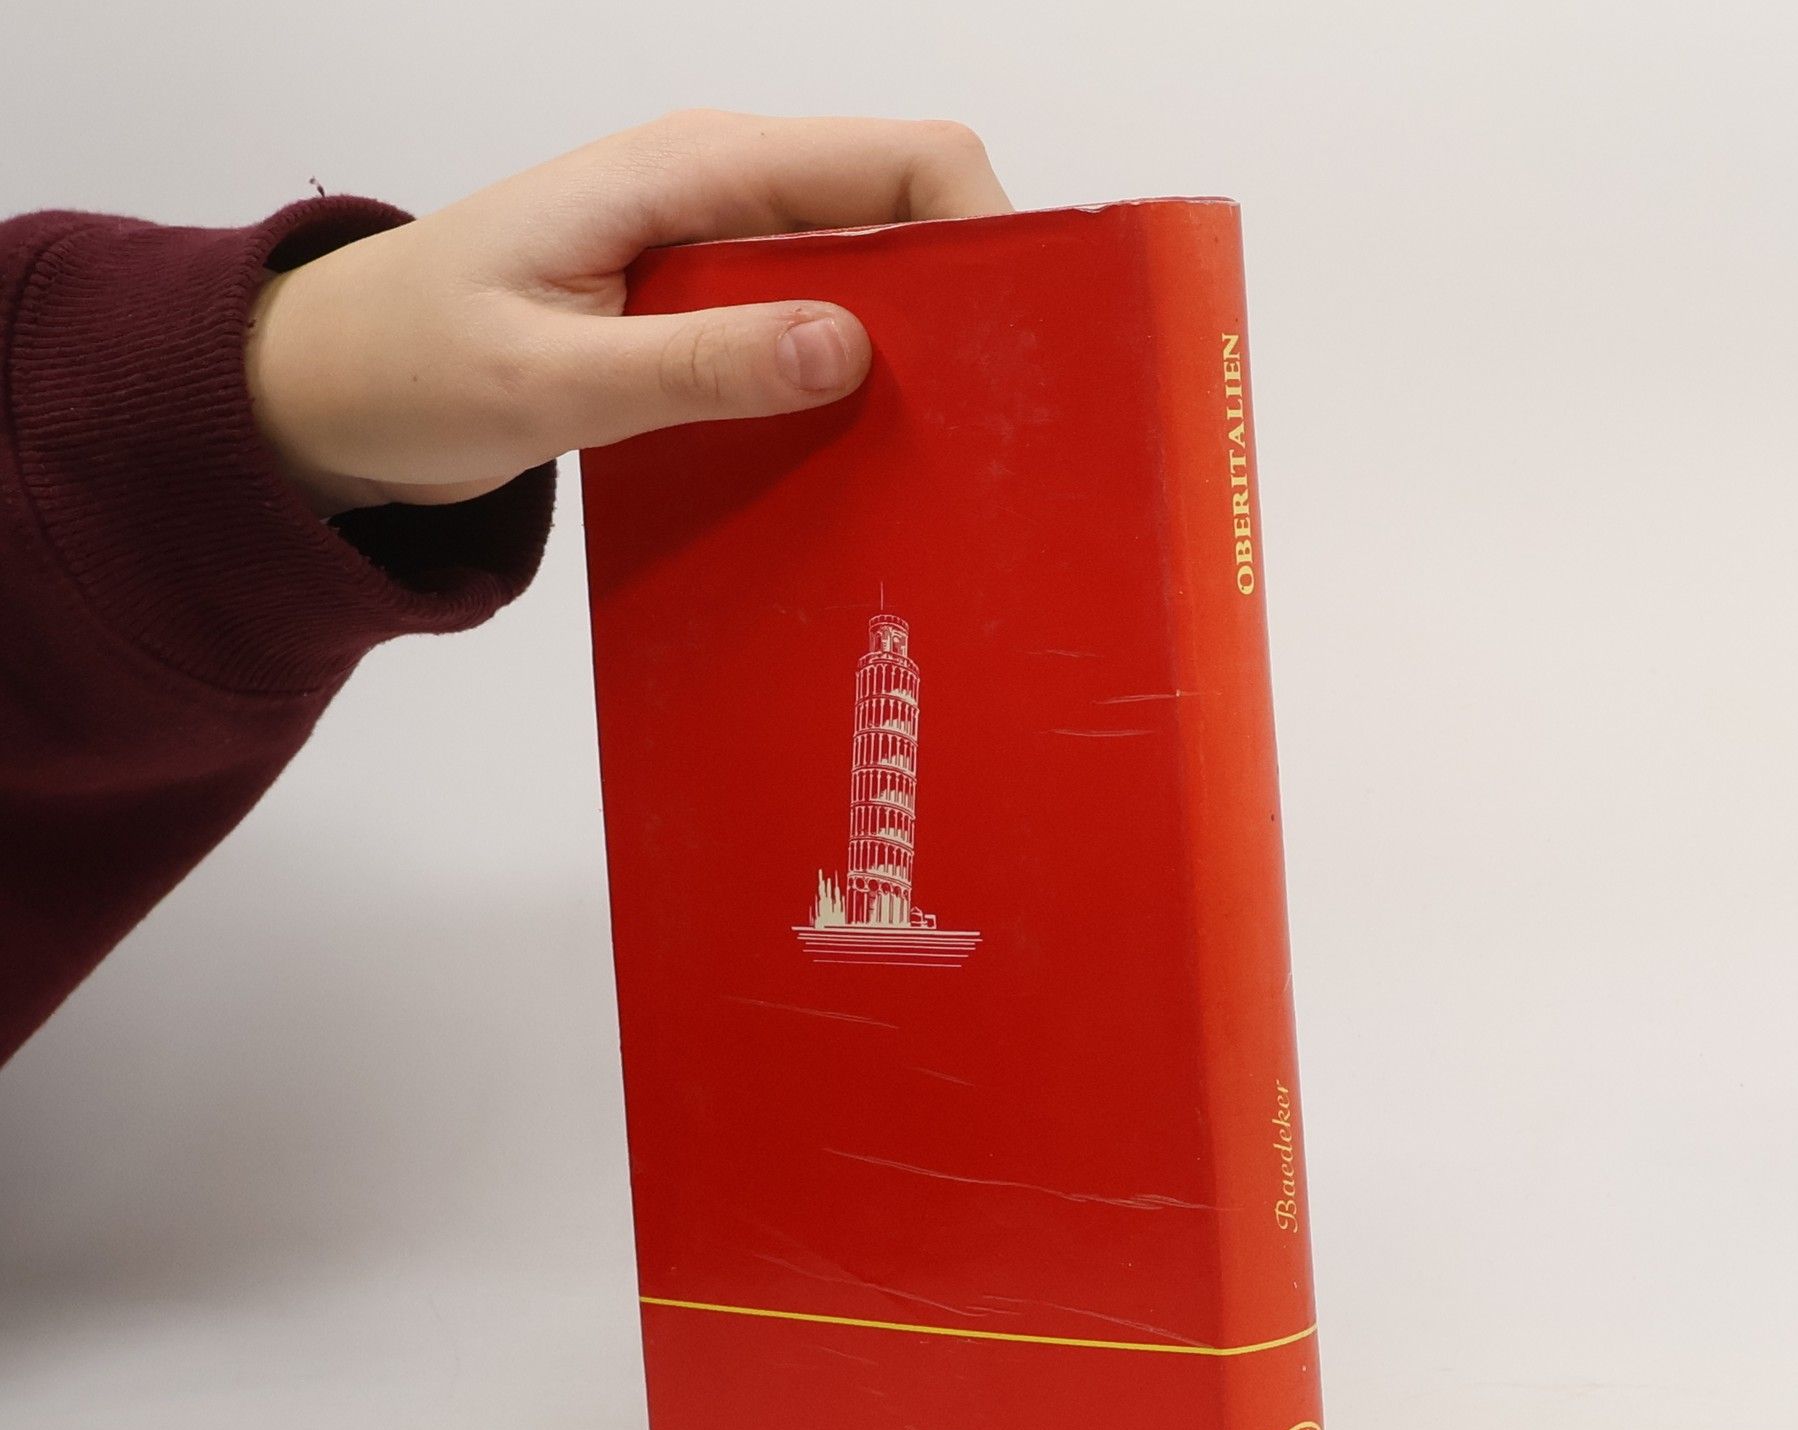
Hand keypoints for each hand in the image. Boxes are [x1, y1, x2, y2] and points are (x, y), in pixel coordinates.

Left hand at [245, 111, 1011, 516]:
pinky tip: (857, 458)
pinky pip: (809, 327)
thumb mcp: (549, 380)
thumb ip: (694, 365)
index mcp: (689, 171)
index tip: (1027, 337)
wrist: (325, 386)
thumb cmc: (410, 366)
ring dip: (911, 353)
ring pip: (863, 276)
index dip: (984, 226)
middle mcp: (717, 191)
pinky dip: (848, 381)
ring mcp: (712, 250)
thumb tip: (847, 347)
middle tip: (994, 424)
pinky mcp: (699, 309)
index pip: (891, 159)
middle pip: (898, 213)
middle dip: (966, 299)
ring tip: (941, 455)